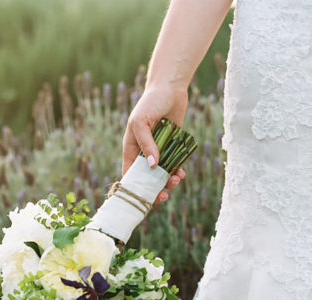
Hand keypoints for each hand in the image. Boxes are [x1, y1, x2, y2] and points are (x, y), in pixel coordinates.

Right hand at [122, 84, 188, 204]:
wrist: (170, 89)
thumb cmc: (150, 103)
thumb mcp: (141, 122)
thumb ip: (146, 144)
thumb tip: (153, 166)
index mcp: (131, 149)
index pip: (129, 174)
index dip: (135, 188)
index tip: (145, 198)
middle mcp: (143, 153)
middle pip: (147, 179)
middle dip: (155, 189)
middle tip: (165, 196)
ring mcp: (159, 151)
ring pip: (162, 174)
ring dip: (169, 181)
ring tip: (177, 180)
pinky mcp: (172, 148)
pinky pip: (174, 165)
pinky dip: (178, 172)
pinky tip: (182, 173)